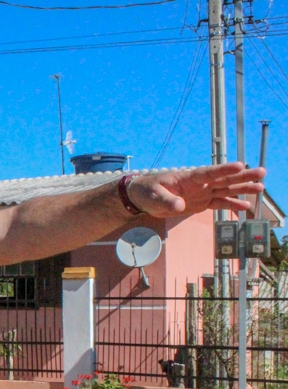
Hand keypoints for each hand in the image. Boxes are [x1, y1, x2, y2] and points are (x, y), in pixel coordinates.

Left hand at [130, 162, 264, 217]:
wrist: (144, 198)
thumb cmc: (148, 191)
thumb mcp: (154, 196)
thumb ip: (166, 201)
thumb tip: (179, 206)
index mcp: (189, 177)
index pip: (208, 173)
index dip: (223, 170)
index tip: (239, 165)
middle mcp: (199, 184)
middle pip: (223, 179)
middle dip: (242, 176)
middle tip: (261, 172)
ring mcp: (202, 193)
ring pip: (225, 190)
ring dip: (242, 189)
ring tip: (260, 188)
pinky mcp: (201, 203)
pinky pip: (218, 203)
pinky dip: (231, 205)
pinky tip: (245, 206)